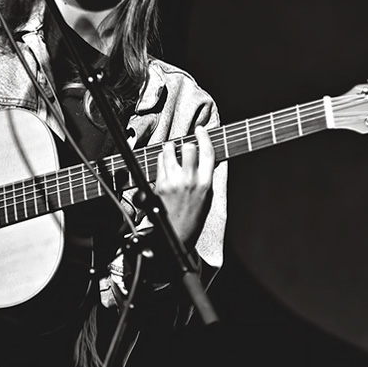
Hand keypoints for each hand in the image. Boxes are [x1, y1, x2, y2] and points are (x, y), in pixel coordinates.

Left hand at [155, 125, 214, 245]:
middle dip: (186, 143)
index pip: (208, 152)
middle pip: (188, 148)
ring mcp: (173, 182)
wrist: (177, 236)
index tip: (200, 130)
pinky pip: (160, 162)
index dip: (204, 137)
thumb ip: (206, 175)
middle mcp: (190, 181)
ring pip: (170, 152)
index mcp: (205, 183)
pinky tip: (165, 165)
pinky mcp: (159, 185)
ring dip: (171, 149)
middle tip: (184, 146)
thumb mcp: (208, 196)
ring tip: (172, 153)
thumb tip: (207, 157)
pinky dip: (162, 159)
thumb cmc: (194, 217)